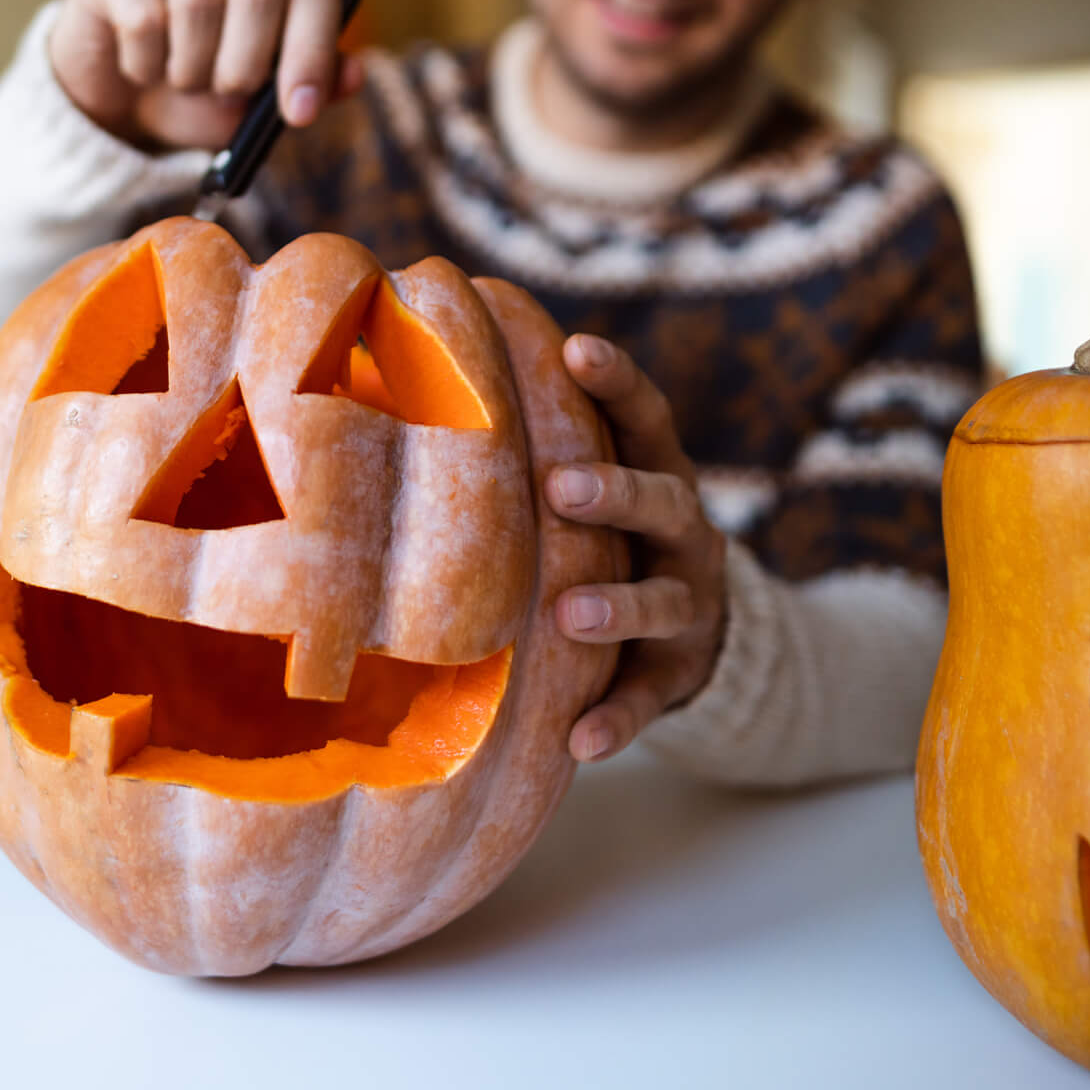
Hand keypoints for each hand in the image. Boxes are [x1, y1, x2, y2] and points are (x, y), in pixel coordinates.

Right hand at [47, 0, 364, 150]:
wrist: (120, 98)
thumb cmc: (202, 90)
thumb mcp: (261, 102)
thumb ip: (311, 87)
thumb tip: (352, 75)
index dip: (311, 48)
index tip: (298, 112)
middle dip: (246, 63)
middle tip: (226, 94)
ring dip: (192, 68)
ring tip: (183, 81)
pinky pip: (142, 17)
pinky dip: (145, 66)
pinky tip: (141, 70)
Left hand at [549, 334, 728, 763]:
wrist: (691, 634)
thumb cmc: (601, 541)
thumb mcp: (584, 494)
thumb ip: (532, 452)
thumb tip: (397, 382)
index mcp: (656, 473)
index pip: (645, 416)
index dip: (617, 381)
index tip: (576, 347)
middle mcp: (684, 532)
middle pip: (662, 500)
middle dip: (614, 492)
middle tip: (559, 486)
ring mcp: (690, 604)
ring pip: (663, 601)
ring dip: (618, 605)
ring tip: (571, 612)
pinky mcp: (679, 674)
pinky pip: (651, 697)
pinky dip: (619, 718)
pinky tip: (582, 742)